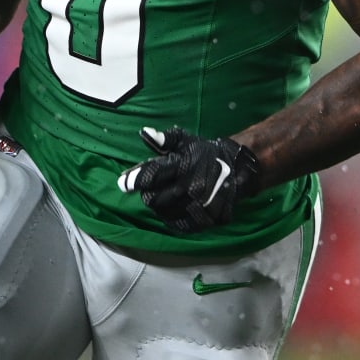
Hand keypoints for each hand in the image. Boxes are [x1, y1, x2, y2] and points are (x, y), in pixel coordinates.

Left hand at [117, 127, 261, 233]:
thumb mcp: (185, 141)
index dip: (135, 179)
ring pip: (164, 214)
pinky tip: (173, 211)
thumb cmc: (204, 154)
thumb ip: (165, 139)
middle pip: (153, 199)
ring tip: (164, 198)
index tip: (123, 183)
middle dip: (148, 194)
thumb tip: (145, 134)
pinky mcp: (205, 220)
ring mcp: (198, 206)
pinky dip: (173, 220)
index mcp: (182, 166)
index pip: (152, 174)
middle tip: (151, 189)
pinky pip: (180, 226)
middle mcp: (190, 187)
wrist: (237, 169)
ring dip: (160, 207)